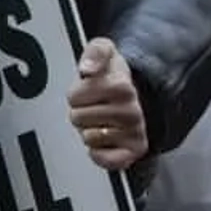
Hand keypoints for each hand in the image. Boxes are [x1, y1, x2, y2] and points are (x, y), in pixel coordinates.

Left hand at [67, 38, 147, 170]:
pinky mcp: (135, 151)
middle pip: (77, 118)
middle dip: (80, 113)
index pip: (74, 98)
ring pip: (87, 138)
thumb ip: (95, 51)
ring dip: (88, 131)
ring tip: (101, 120)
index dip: (76, 94)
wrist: (134, 96)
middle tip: (94, 107)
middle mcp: (132, 111)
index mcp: (122, 86)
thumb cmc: (111, 74)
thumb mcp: (103, 50)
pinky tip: (103, 141)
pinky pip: (105, 160)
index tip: (88, 89)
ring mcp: (135, 133)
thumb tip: (87, 69)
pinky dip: (98, 154)